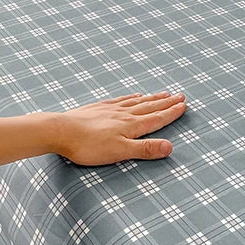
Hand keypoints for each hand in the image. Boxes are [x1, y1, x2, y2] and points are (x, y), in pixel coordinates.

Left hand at [52, 92, 185, 165]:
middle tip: (180, 95)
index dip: (171, 112)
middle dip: (166, 102)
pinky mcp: (98, 108)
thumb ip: (145, 150)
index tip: (184, 105)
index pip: (157, 118)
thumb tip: (170, 147)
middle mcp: (124, 115)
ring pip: (137, 102)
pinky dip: (131, 97)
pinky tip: (135, 95)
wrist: (60, 131)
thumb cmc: (88, 146)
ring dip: (152, 98)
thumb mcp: (120, 152)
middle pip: (150, 107)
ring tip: (164, 93)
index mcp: (131, 126)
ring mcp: (110, 109)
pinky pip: (120, 100)